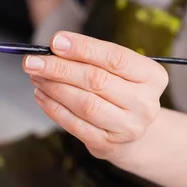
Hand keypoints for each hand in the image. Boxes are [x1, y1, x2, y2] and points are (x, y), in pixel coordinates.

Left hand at [22, 31, 168, 161]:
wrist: (135, 130)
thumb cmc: (122, 89)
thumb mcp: (119, 69)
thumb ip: (92, 57)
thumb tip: (56, 47)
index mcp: (153, 76)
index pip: (116, 58)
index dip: (84, 48)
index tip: (56, 42)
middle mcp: (145, 103)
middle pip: (97, 81)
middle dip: (60, 68)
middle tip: (34, 60)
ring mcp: (128, 127)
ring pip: (84, 104)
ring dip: (54, 88)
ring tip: (36, 75)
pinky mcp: (108, 144)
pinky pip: (75, 124)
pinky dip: (53, 108)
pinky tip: (41, 94)